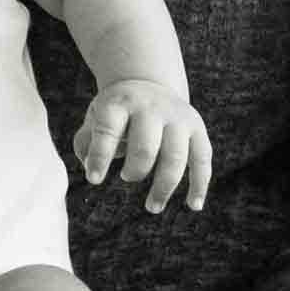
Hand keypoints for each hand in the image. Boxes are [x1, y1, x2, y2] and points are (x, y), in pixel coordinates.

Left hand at [72, 77, 211, 212]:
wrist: (149, 83)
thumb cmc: (117, 111)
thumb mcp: (97, 116)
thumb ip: (87, 140)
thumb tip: (90, 166)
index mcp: (120, 103)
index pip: (108, 130)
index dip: (100, 157)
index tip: (94, 180)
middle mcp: (150, 108)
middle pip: (145, 147)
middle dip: (135, 170)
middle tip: (126, 177)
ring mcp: (177, 118)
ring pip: (176, 158)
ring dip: (163, 187)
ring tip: (152, 206)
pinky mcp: (197, 129)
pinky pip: (202, 160)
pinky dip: (199, 184)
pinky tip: (193, 205)